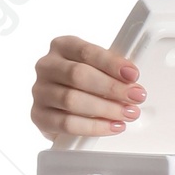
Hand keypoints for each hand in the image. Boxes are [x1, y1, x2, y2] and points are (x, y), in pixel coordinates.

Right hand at [31, 35, 145, 141]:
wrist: (59, 108)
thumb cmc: (82, 85)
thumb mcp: (97, 69)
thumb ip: (111, 71)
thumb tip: (132, 81)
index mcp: (62, 46)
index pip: (86, 52)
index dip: (111, 63)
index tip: (133, 75)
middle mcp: (47, 66)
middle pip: (78, 75)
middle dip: (111, 87)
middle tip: (135, 97)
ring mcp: (40, 91)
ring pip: (72, 100)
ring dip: (105, 109)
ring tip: (127, 114)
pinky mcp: (40, 116)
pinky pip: (67, 124)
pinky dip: (94, 127)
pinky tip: (112, 126)